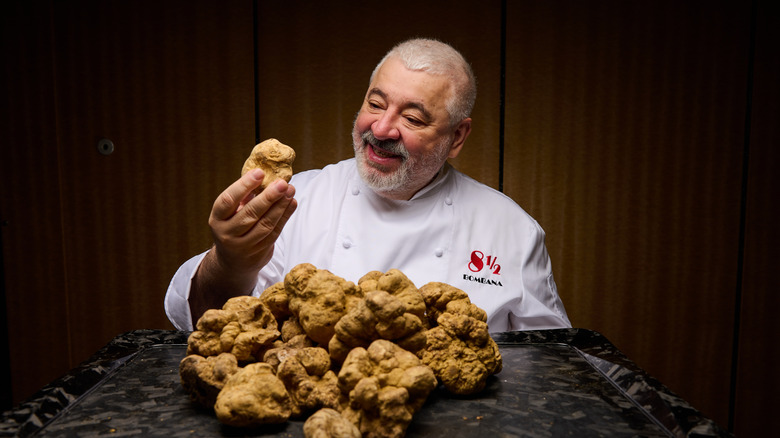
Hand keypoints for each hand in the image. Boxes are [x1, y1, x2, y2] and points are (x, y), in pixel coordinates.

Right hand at [189, 169, 296, 323]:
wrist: (232, 262)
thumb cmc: (233, 226)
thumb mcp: (231, 213)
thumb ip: (244, 196)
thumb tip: (265, 174)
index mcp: (217, 219)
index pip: (228, 200)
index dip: (243, 186)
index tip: (259, 172)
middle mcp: (227, 234)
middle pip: (250, 214)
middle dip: (268, 197)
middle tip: (282, 183)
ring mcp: (243, 246)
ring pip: (265, 225)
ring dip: (280, 206)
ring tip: (291, 190)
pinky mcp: (259, 253)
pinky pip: (275, 233)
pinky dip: (284, 217)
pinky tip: (291, 203)